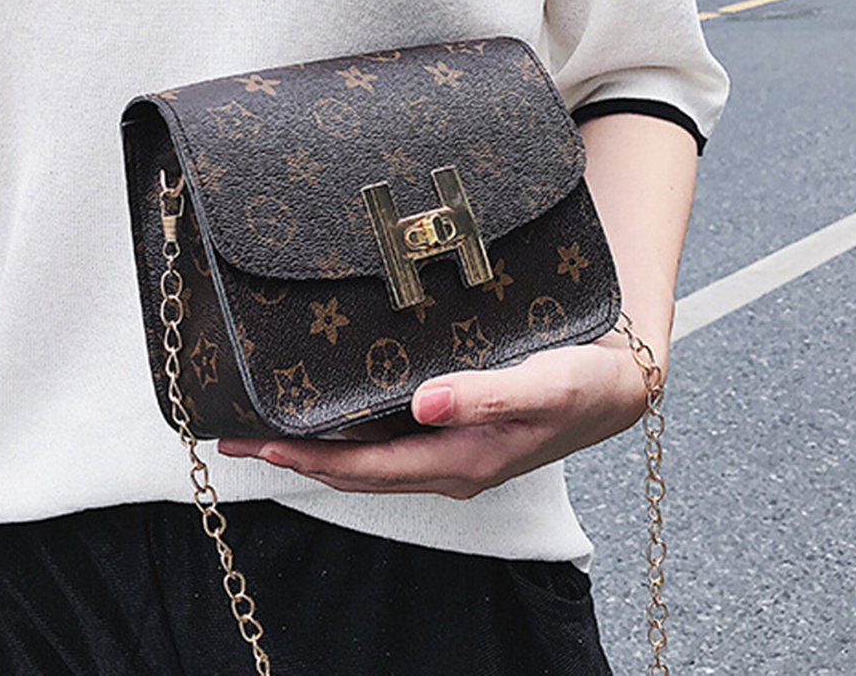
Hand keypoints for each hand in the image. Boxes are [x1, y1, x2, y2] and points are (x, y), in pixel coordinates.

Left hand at [217, 334, 657, 498]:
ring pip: (368, 460)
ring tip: (269, 426)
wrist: (618, 385)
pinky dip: (350, 435)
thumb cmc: (583, 384)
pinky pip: (389, 444)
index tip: (256, 442)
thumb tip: (424, 403)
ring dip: (316, 448)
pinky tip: (332, 415)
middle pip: (355, 471)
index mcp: (461, 459)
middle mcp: (448, 463)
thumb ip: (484, 395)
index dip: (307, 458)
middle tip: (237, 434)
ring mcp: (450, 452)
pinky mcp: (456, 432)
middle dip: (294, 457)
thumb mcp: (541, 385)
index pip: (366, 469)